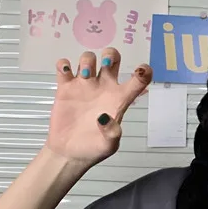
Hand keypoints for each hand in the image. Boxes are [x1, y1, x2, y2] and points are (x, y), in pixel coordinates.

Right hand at [43, 48, 152, 173]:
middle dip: (110, 55)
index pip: (138, 80)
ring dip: (87, 60)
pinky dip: (63, 64)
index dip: (144, 71)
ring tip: (84, 76)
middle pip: (112, 58)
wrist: (70, 153)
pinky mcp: (66, 88)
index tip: (141, 69)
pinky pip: (64, 66)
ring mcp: (85, 86)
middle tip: (105, 66)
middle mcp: (104, 88)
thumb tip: (104, 117)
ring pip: (89, 58)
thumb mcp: (108, 145)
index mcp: (119, 100)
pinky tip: (65, 73)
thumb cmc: (93, 149)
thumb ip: (111, 133)